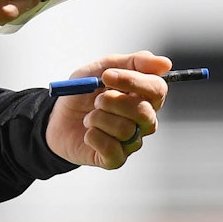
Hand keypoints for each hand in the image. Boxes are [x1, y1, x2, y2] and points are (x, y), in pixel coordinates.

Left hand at [45, 51, 171, 168]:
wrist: (57, 117)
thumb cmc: (84, 91)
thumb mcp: (103, 68)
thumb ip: (134, 62)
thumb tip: (165, 63)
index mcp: (145, 96)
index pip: (157, 89)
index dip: (133, 81)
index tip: (106, 75)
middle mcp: (144, 121)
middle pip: (144, 112)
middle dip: (113, 101)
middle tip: (96, 99)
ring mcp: (131, 141)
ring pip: (126, 130)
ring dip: (99, 119)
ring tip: (89, 117)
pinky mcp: (116, 159)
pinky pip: (112, 150)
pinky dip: (94, 137)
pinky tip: (87, 133)